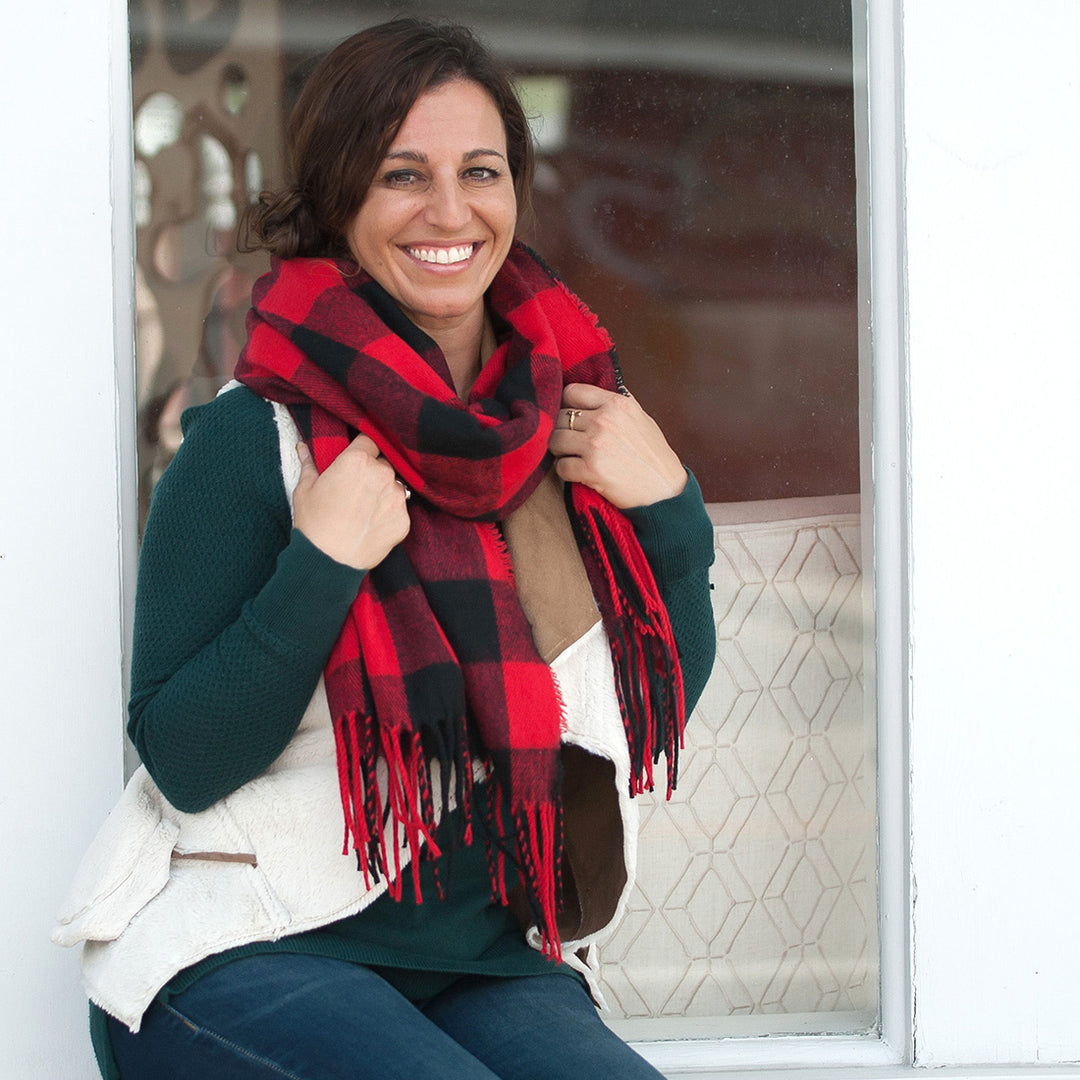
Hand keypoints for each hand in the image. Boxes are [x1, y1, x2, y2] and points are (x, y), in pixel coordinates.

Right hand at [292, 435, 410, 569]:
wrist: (328, 561)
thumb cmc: (313, 523)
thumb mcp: (305, 489)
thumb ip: (309, 463)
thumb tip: (302, 447)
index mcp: (358, 460)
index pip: (370, 440)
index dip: (364, 448)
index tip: (359, 457)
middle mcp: (382, 474)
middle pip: (384, 463)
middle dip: (373, 471)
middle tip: (358, 489)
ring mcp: (396, 497)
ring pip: (394, 486)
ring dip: (384, 493)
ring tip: (365, 510)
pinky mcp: (404, 520)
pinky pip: (399, 510)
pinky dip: (389, 514)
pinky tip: (372, 525)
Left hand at [549, 384, 686, 508]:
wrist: (666, 492)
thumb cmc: (655, 457)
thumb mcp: (642, 418)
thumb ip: (618, 404)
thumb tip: (599, 390)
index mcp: (617, 403)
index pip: (572, 392)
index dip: (567, 405)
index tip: (571, 418)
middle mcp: (604, 420)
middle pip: (560, 417)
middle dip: (562, 430)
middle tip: (571, 443)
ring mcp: (596, 444)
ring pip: (555, 440)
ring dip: (560, 451)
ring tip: (573, 458)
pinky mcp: (590, 469)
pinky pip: (560, 467)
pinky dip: (565, 472)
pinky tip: (578, 474)